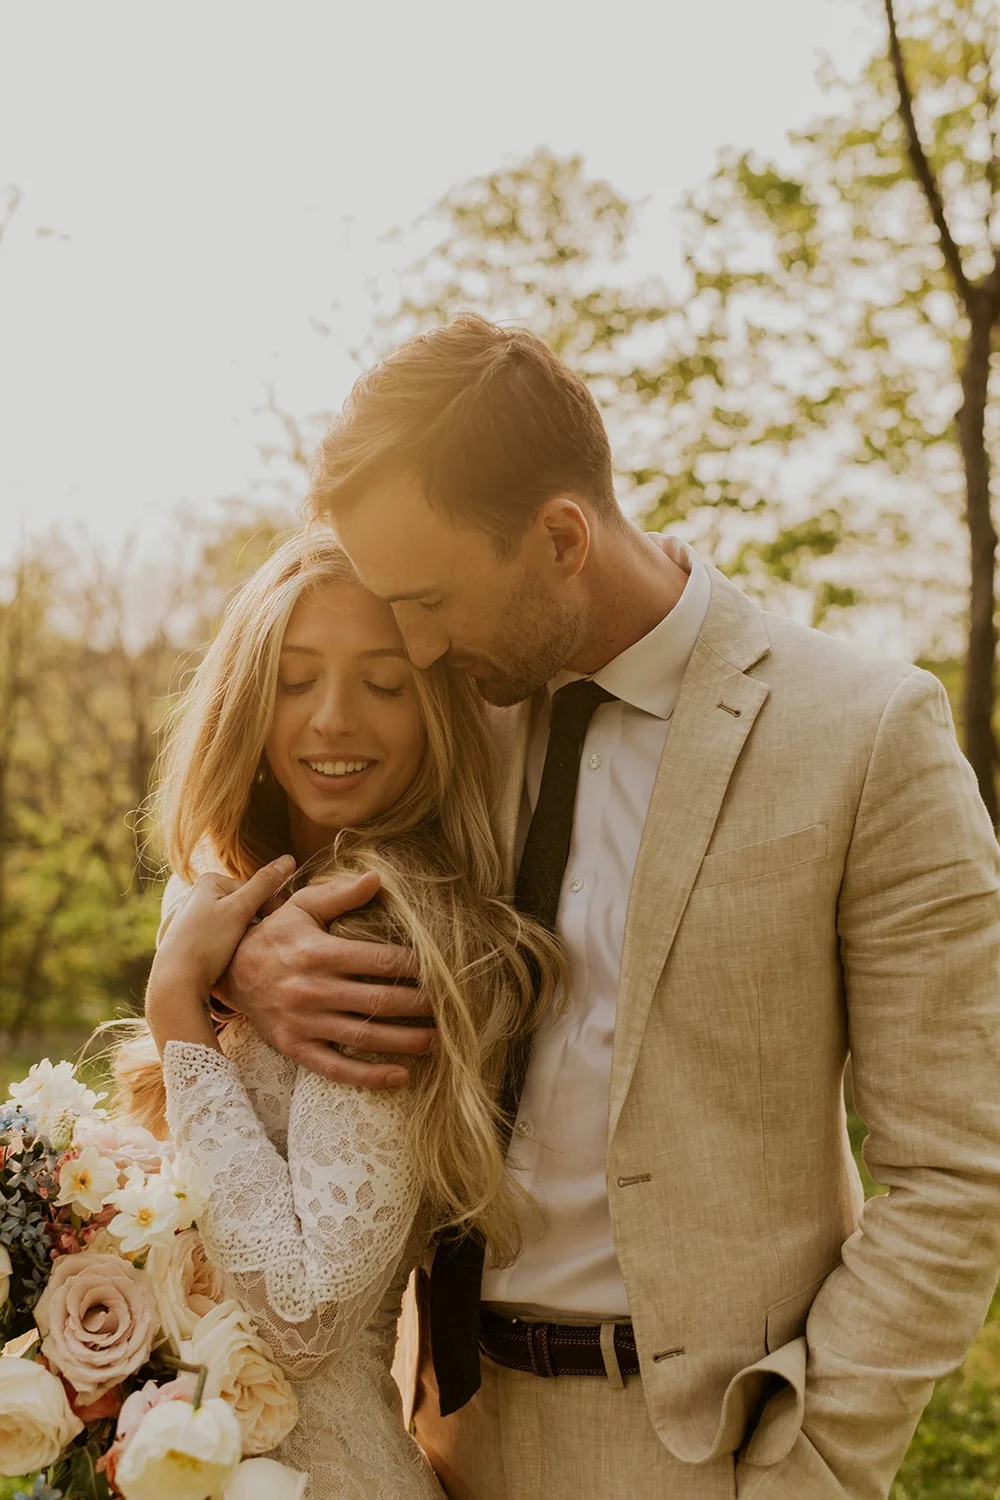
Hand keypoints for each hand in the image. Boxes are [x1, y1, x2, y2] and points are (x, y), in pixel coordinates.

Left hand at [150, 856, 297, 1001]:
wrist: (175, 980)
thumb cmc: (206, 942)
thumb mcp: (240, 910)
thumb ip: (265, 884)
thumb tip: (289, 858)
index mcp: (210, 880)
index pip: (255, 888)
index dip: (270, 907)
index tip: (277, 926)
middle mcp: (199, 893)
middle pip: (245, 905)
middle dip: (256, 922)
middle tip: (261, 941)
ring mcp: (195, 916)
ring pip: (236, 922)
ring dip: (246, 934)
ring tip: (244, 951)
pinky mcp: (193, 936)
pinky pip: (223, 935)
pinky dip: (231, 944)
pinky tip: (229, 957)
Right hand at [215, 871, 435, 1088]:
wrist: (226, 972)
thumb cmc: (273, 935)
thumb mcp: (301, 906)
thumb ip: (340, 895)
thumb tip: (378, 879)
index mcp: (318, 953)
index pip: (378, 961)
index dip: (414, 966)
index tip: (441, 969)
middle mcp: (312, 989)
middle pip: (378, 1000)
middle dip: (419, 1005)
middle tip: (450, 1007)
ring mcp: (304, 1023)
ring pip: (363, 1036)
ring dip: (405, 1041)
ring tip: (437, 1041)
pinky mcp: (296, 1048)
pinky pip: (336, 1068)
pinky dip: (369, 1076)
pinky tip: (401, 1076)